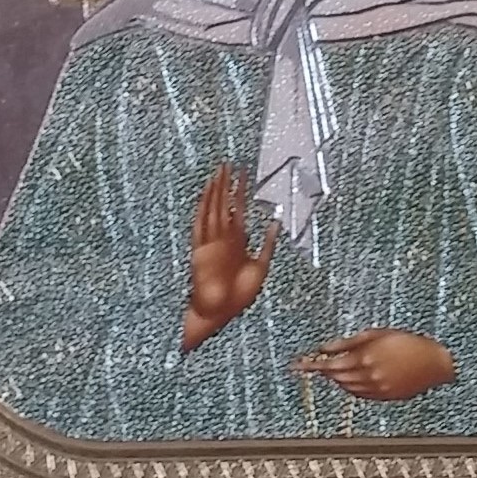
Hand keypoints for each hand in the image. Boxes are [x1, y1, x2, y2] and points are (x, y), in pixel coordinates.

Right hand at [183, 164, 272, 351]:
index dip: (240, 191)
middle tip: (228, 163)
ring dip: (215, 190)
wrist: (219, 313)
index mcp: (237, 242)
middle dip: (226, 184)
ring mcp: (211, 241)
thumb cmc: (237, 297)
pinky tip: (207, 191)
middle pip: (224, 204)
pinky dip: (203, 206)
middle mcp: (223, 238)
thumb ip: (268, 245)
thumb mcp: (261, 267)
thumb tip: (276, 224)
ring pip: (212, 209)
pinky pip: (201, 222)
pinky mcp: (200, 248)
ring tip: (218, 171)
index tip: (243, 174)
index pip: (238, 209)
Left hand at [296, 329, 455, 401]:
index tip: (295, 366)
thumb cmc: (409, 342)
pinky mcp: (383, 397)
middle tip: (310, 364)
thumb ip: (348, 342)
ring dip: (336, 377)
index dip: (310, 365)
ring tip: (333, 367)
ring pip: (345, 387)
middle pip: (334, 377)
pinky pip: (358, 394)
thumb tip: (324, 347)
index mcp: (365, 359)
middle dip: (322, 370)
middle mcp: (368, 377)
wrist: (436, 363)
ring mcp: (375, 390)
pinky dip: (350, 386)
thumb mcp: (377, 334)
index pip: (328, 364)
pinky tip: (352, 376)